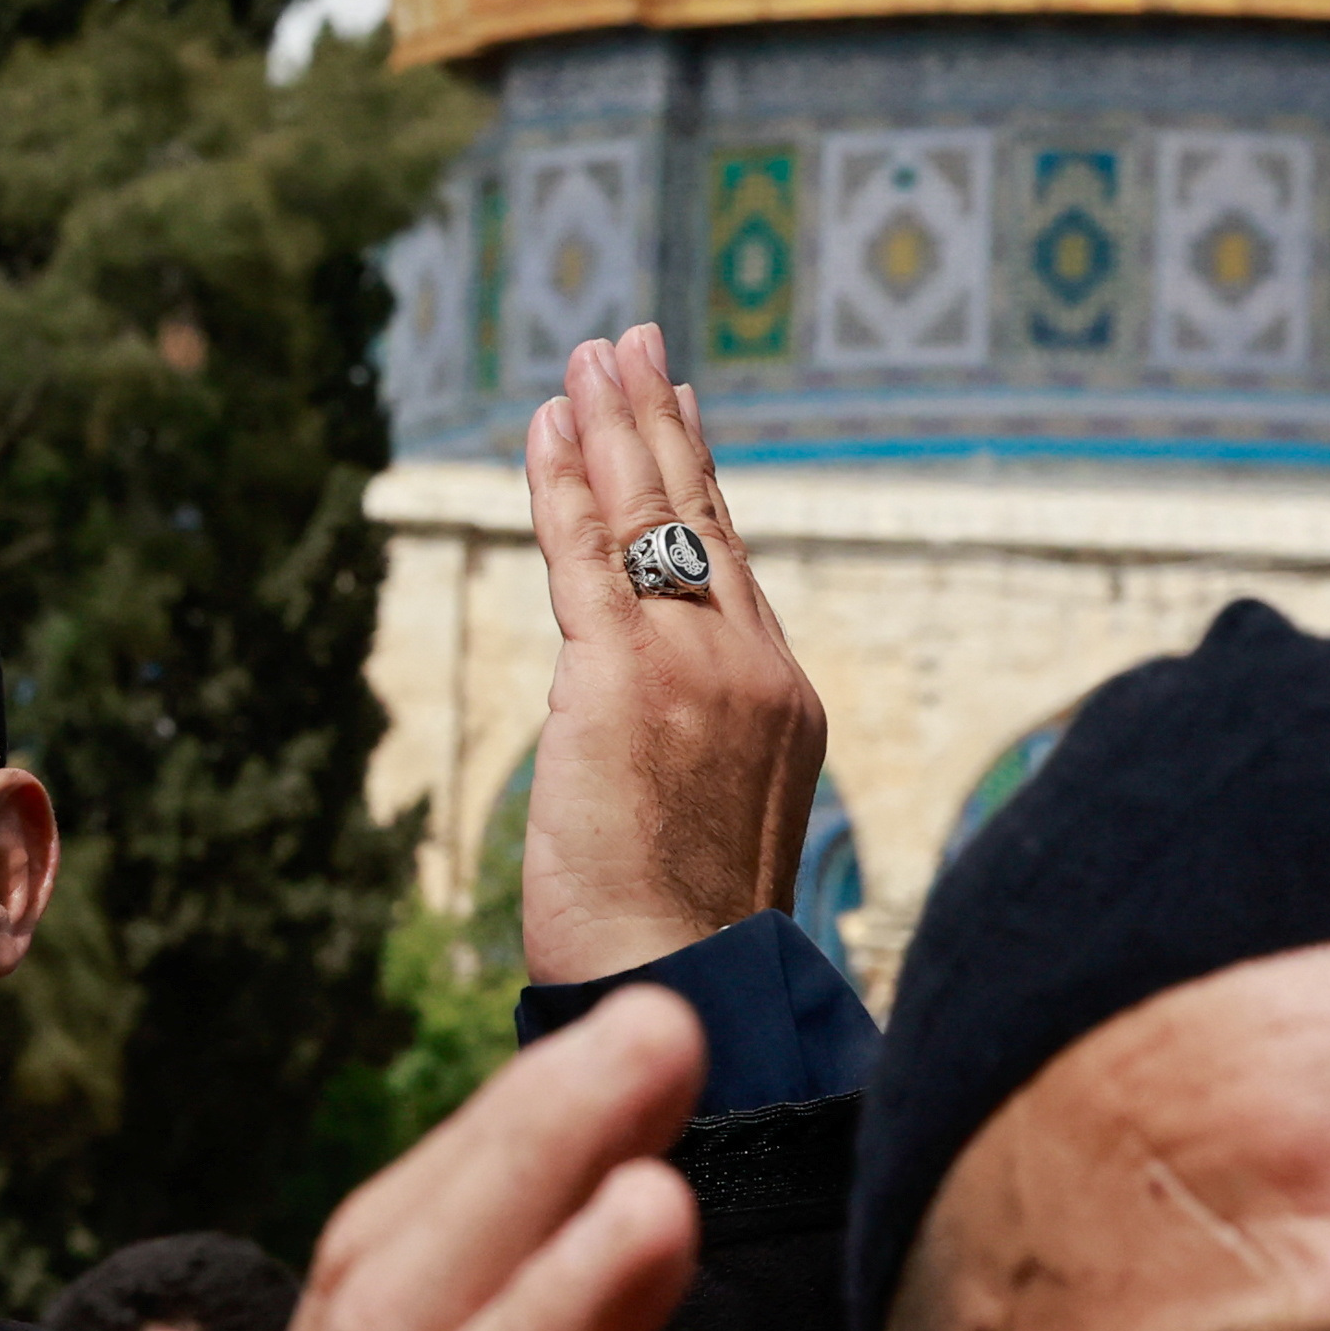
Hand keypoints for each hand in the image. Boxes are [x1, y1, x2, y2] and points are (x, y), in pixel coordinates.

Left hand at [517, 325, 826, 984]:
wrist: (689, 986)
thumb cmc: (684, 943)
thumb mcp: (706, 830)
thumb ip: (685, 757)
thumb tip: (633, 736)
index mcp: (781, 701)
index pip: (733, 563)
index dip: (703, 481)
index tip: (683, 411)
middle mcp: (751, 666)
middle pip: (700, 516)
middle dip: (659, 421)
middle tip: (631, 344)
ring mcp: (694, 664)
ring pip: (647, 516)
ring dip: (611, 425)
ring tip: (588, 355)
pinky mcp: (622, 676)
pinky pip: (587, 553)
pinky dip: (563, 482)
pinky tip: (548, 424)